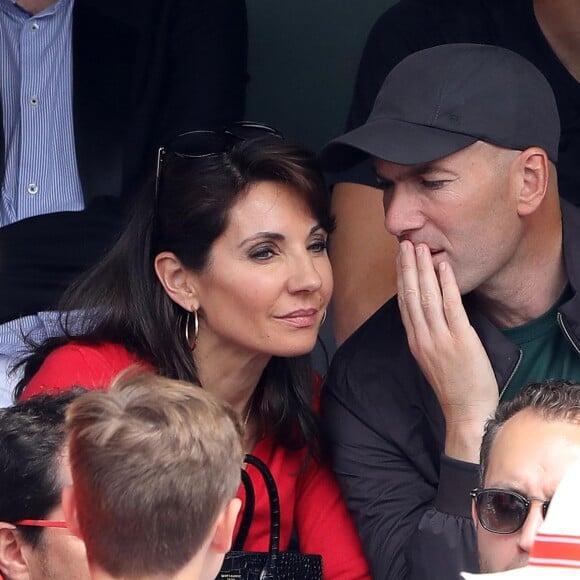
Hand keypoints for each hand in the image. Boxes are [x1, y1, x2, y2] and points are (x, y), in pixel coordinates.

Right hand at [397, 241, 498, 462]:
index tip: (399, 259)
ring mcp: (440, 338)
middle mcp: (423, 337)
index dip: (401, 279)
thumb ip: (428, 336)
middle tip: (405, 244)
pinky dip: (446, 285)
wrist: (467, 412)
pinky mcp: (460, 340)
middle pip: (410, 296)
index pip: (404, 304)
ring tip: (419, 249)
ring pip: (426, 297)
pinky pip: (451, 307)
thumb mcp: (432, 360)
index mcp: (416, 341)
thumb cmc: (454, 387)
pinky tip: (443, 267)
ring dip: (422, 270)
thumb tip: (430, 315)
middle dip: (407, 268)